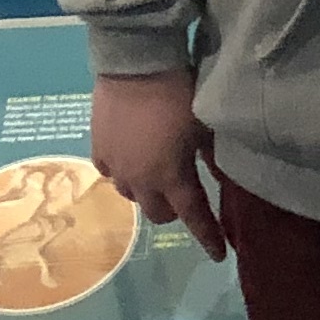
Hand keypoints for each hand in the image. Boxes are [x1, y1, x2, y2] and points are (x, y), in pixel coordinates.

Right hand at [90, 69, 228, 261]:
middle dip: (174, 211)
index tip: (218, 255)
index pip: (194, 217)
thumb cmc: (178, 92)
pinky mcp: (97, 149)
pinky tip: (129, 158)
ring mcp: (115, 167)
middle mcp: (140, 181)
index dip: (208, 237)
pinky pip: (109, 174)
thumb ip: (211, 154)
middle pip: (158, 214)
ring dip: (146, 193)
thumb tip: (223, 173)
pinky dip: (122, 172)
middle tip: (185, 195)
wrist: (136, 64)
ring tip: (156, 174)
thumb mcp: (204, 124)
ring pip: (131, 197)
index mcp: (172, 177)